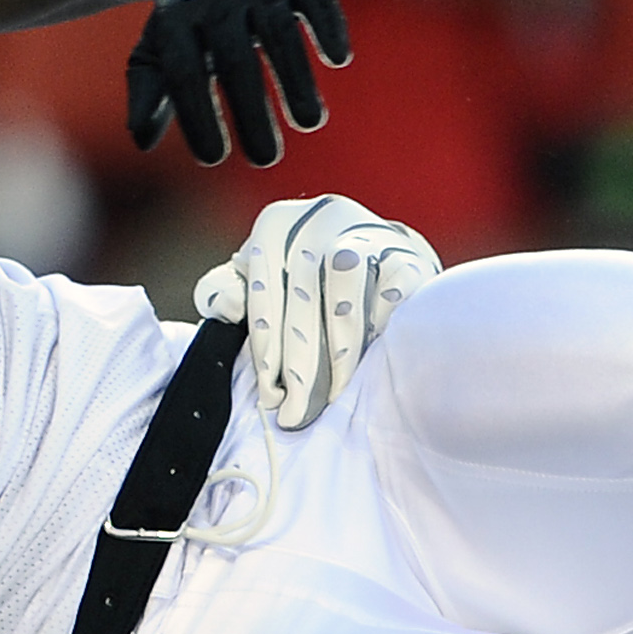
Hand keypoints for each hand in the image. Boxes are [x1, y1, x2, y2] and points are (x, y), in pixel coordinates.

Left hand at [125, 0, 350, 166]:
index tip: (212, 159)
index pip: (184, 73)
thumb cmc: (190, 16)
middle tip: (265, 159)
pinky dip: (328, 26)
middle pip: (236, 61)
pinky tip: (337, 60)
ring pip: (280, 33)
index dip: (197, 117)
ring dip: (296, 80)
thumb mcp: (159, 46)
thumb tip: (142, 141)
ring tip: (309, 124)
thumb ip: (149, 92)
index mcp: (178, 19)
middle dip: (252, 113)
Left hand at [191, 194, 440, 429]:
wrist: (380, 249)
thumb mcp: (257, 276)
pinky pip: (391, 298)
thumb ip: (225, 290)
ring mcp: (367, 234)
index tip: (270, 395)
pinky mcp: (407, 255)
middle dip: (300, 367)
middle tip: (297, 413)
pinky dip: (379, 332)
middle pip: (304, 302)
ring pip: (346, 298)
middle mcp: (320, 220)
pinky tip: (371, 364)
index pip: (264, 296)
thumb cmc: (306, 276)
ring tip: (334, 397)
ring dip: (340, 354)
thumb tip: (230, 310)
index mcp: (275, 227)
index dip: (267, 351)